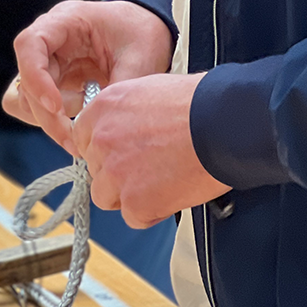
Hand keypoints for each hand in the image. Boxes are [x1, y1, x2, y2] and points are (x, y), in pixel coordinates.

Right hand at [5, 0, 173, 153]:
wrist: (148, 30)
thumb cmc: (142, 33)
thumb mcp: (139, 58)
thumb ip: (118, 89)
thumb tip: (98, 125)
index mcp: (66, 20)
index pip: (30, 44)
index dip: (35, 77)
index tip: (56, 107)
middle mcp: (50, 40)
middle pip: (26, 79)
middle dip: (47, 114)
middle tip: (75, 140)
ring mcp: (50, 61)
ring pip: (27, 98)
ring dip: (49, 120)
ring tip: (82, 128)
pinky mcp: (55, 81)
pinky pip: (39, 106)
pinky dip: (55, 120)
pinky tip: (81, 121)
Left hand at [74, 72, 231, 227]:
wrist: (223, 124)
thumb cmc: (198, 104)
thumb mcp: (148, 90)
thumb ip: (125, 113)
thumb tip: (123, 129)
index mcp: (103, 108)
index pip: (83, 137)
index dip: (103, 149)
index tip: (118, 154)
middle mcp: (101, 139)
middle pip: (94, 168)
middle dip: (117, 172)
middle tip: (147, 167)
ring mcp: (114, 172)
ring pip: (106, 196)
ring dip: (129, 194)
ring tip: (160, 182)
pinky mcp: (134, 201)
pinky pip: (134, 216)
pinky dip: (152, 211)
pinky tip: (172, 192)